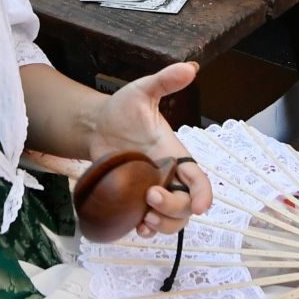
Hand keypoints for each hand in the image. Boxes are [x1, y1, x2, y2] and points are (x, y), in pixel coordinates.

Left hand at [88, 62, 212, 237]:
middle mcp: (168, 176)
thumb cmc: (122, 109)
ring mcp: (152, 190)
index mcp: (174, 153)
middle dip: (174, 208)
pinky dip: (147, 230)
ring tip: (145, 220)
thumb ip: (164, 81)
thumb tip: (189, 68)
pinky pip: (148, 223)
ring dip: (164, 226)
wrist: (96, 125)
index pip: (198, 178)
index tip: (199, 206)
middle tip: (149, 197)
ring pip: (171, 219)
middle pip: (185, 204)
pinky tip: (137, 228)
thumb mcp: (142, 91)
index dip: (202, 193)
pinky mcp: (134, 199)